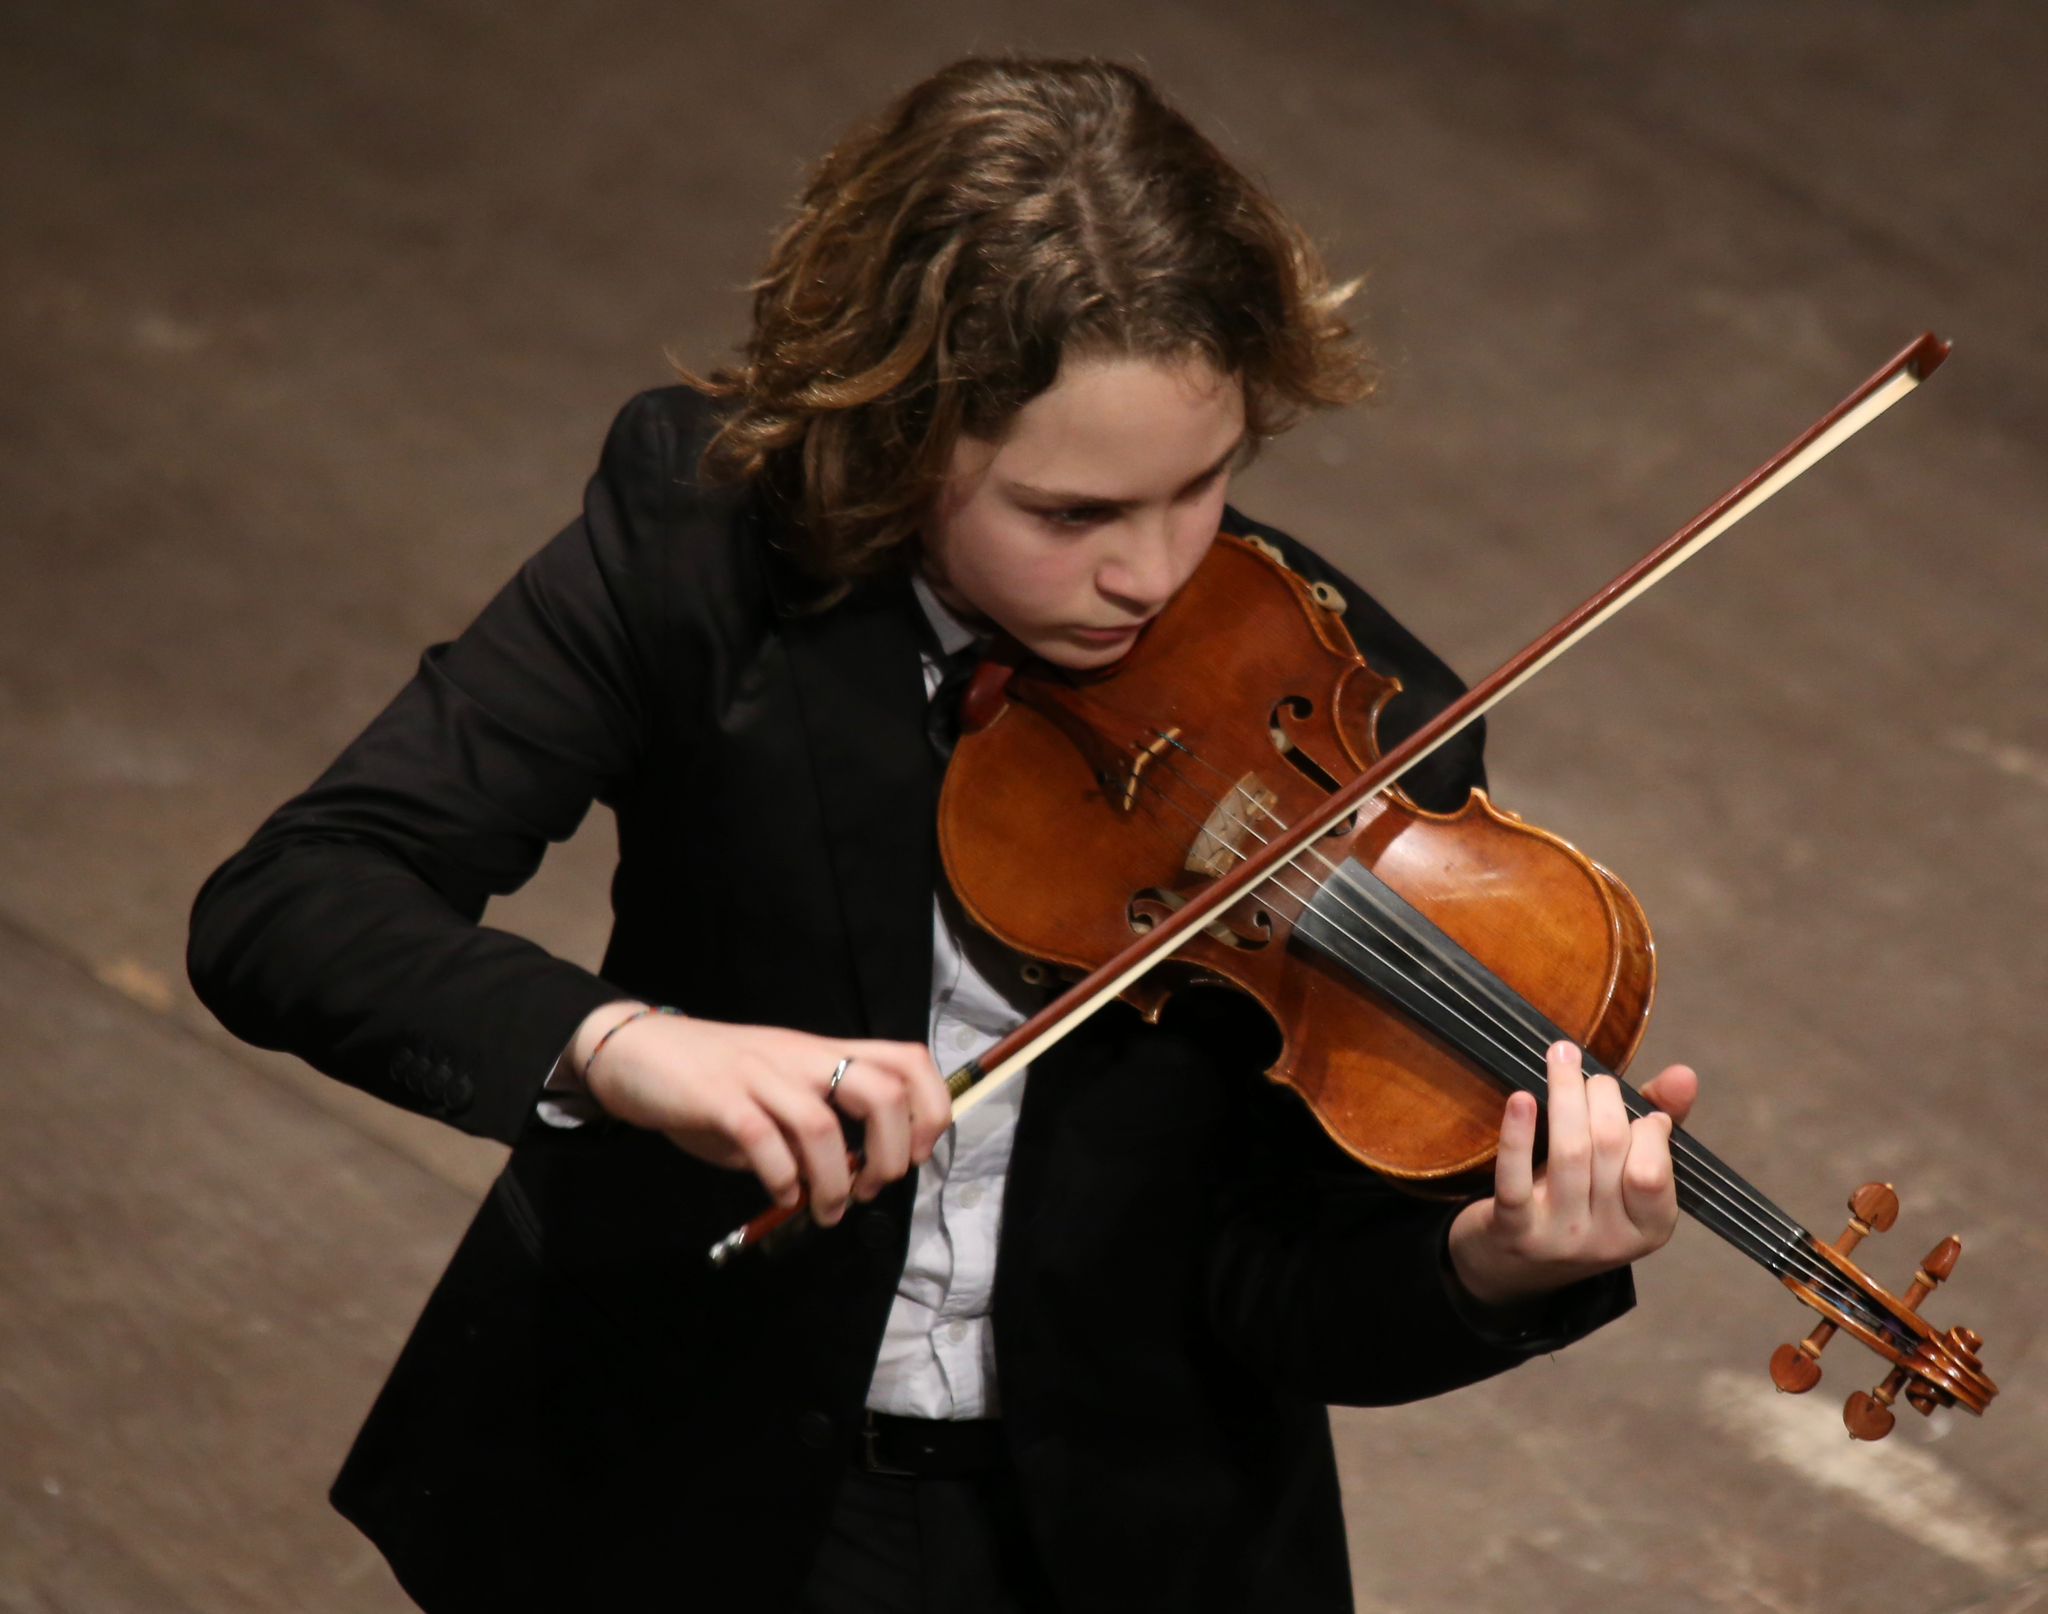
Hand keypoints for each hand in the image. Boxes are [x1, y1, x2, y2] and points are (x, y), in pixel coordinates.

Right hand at [572, 1003, 951, 1224]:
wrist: (637, 1053)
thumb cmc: (711, 1080)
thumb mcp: (773, 1095)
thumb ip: (809, 1129)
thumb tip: (841, 1180)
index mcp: (822, 1054)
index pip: (907, 1061)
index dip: (929, 1108)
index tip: (914, 1155)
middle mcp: (800, 1057)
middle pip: (882, 1090)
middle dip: (892, 1151)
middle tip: (873, 1187)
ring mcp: (761, 1074)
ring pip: (823, 1125)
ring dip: (834, 1182)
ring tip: (827, 1211)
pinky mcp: (719, 1098)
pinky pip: (764, 1141)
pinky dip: (782, 1179)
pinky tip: (781, 1196)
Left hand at [1446, 1041, 1698, 1307]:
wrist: (1511, 1268)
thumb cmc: (1579, 1205)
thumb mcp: (1624, 1177)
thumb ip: (1658, 1128)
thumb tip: (1684, 1074)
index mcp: (1649, 1228)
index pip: (1653, 1170)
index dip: (1644, 1126)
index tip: (1631, 1104)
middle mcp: (1609, 1240)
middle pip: (1610, 1149)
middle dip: (1601, 1095)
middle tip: (1585, 1068)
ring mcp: (1560, 1237)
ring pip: (1570, 1154)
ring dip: (1566, 1094)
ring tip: (1560, 1055)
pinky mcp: (1513, 1230)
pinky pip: (1516, 1178)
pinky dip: (1518, 1135)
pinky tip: (1521, 1098)